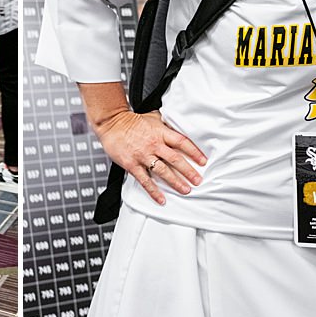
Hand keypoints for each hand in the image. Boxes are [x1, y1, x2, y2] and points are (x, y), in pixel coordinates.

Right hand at [91, 106, 205, 205]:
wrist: (112, 123)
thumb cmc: (132, 121)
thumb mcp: (153, 117)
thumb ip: (166, 125)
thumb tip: (178, 127)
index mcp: (160, 132)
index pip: (181, 142)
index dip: (194, 152)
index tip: (203, 161)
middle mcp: (154, 144)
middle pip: (175, 159)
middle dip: (188, 171)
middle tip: (198, 181)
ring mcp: (143, 155)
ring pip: (163, 171)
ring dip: (176, 182)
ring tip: (185, 190)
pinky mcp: (132, 164)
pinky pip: (145, 180)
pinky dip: (154, 191)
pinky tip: (161, 199)